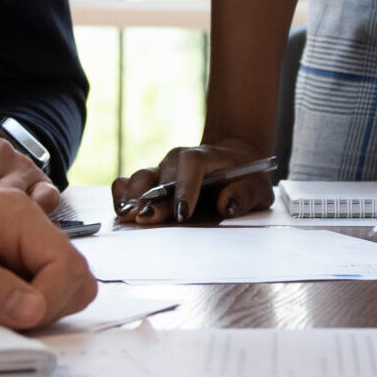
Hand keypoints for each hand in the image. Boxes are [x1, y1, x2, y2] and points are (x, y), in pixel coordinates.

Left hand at [0, 187, 95, 328]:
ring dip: (34, 312)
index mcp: (16, 214)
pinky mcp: (9, 264)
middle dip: (48, 308)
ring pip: (59, 289)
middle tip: (3, 323)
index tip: (16, 323)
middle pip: (74, 278)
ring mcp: (20, 246)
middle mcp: (26, 226)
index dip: (50, 301)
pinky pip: (34, 295)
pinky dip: (19, 312)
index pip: (69, 266)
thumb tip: (34, 311)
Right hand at [112, 137, 273, 225]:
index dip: (186, 186)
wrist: (233, 161)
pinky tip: (120, 212)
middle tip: (148, 219)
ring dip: (132, 197)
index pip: (192, 162)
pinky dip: (120, 196)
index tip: (184, 212)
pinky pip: (127, 183)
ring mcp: (161, 170)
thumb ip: (245, 194)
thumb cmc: (245, 176)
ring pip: (141, 177)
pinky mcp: (149, 182)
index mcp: (207, 156)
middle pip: (162, 175)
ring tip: (127, 216)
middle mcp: (178, 160)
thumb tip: (227, 204)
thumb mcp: (257, 186)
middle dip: (155, 199)